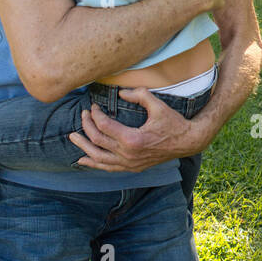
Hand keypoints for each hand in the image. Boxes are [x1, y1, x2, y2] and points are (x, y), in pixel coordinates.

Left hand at [69, 88, 210, 171]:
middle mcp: (128, 154)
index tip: (93, 106)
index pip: (103, 126)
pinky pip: (108, 168)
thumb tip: (120, 92)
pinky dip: (94, 164)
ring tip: (73, 137)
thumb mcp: (158, 105)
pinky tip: (83, 159)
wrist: (188, 142)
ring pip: (98, 158)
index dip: (95, 115)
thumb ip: (139, 95)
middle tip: (83, 115)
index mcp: (132, 139)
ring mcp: (130, 164)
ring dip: (84, 147)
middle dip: (86, 126)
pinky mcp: (133, 168)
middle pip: (97, 141)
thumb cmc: (174, 122)